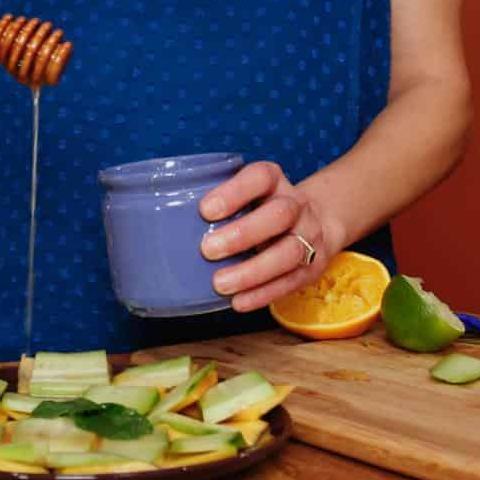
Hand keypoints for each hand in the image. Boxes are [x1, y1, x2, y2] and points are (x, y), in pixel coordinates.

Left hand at [196, 161, 331, 312]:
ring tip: (220, 283)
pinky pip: (291, 281)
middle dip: (243, 233)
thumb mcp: (247, 195)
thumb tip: (163, 224)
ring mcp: (309, 235)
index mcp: (274, 181)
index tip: (205, 210)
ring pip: (289, 252)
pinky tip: (238, 302)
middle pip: (279, 214)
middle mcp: (296, 205)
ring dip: (253, 271)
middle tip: (207, 250)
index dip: (234, 192)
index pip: (260, 177)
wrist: (316, 222)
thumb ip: (218, 205)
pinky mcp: (313, 266)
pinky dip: (263, 294)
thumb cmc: (261, 209)